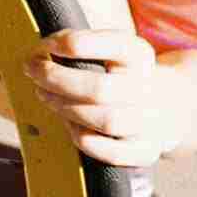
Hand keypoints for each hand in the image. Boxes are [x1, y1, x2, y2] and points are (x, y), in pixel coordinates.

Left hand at [25, 28, 182, 167]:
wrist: (163, 105)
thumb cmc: (119, 72)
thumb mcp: (109, 48)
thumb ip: (80, 45)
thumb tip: (41, 51)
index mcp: (139, 54)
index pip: (110, 43)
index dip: (71, 44)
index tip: (44, 45)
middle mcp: (149, 87)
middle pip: (100, 88)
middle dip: (58, 80)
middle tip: (33, 71)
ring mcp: (150, 122)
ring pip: (105, 121)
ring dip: (65, 108)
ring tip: (44, 95)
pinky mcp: (145, 151)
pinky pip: (110, 153)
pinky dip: (83, 138)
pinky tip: (68, 122)